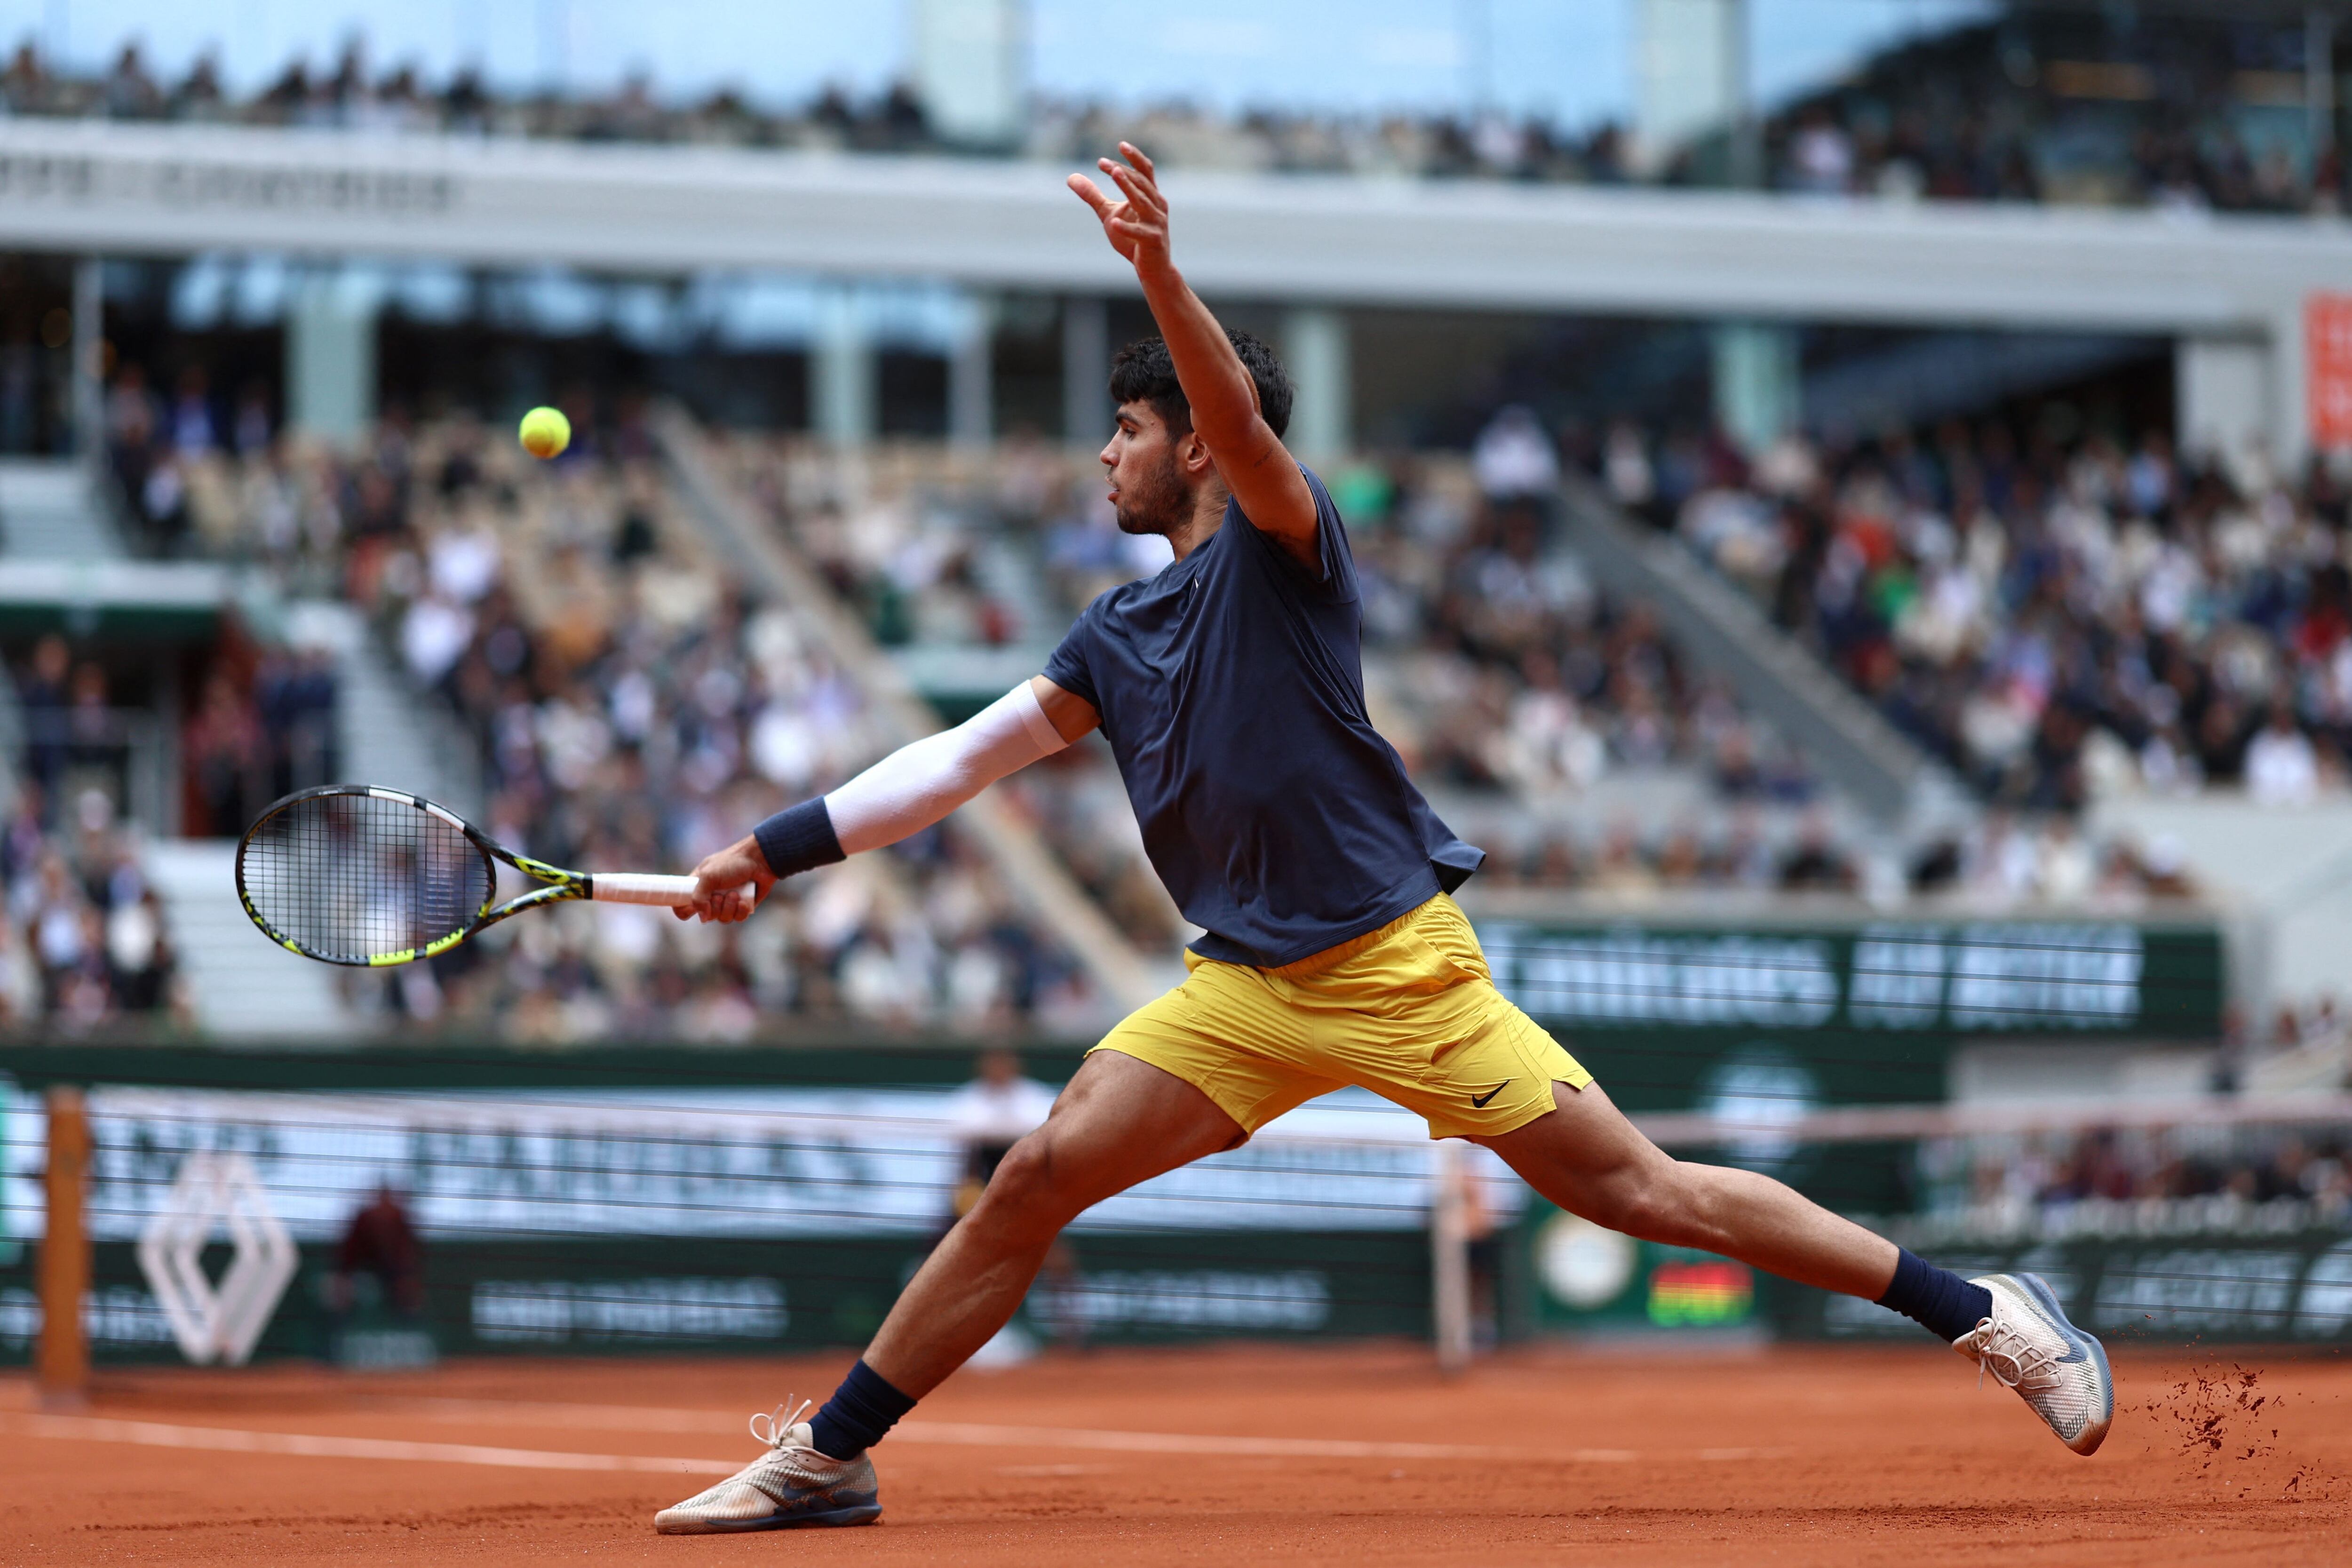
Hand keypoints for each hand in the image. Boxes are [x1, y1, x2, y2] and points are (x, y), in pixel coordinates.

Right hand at [676, 834, 776, 923]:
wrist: (761, 860)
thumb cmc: (733, 862)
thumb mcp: (709, 876)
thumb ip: (698, 897)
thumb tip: (702, 918)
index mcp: (699, 884)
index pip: (683, 903)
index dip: (684, 910)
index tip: (691, 909)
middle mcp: (712, 894)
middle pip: (706, 916)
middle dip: (714, 907)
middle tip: (720, 895)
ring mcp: (728, 901)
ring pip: (722, 918)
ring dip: (728, 907)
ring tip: (735, 894)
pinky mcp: (743, 906)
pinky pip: (738, 918)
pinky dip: (740, 910)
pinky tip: (744, 900)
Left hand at [1068, 142, 1170, 273]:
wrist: (1153, 269)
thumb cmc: (1132, 239)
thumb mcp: (1108, 213)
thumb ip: (1092, 195)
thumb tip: (1070, 177)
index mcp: (1150, 196)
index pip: (1144, 171)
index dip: (1132, 158)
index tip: (1115, 149)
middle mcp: (1157, 206)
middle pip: (1142, 182)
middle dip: (1123, 171)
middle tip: (1104, 163)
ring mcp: (1157, 223)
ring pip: (1143, 201)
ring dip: (1128, 187)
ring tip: (1114, 174)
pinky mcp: (1154, 241)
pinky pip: (1140, 232)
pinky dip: (1127, 228)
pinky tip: (1114, 223)